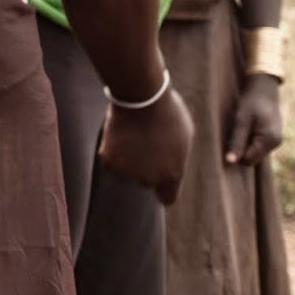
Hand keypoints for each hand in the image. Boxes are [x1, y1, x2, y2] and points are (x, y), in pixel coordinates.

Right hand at [99, 87, 194, 204]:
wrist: (142, 97)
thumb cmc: (168, 112)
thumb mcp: (184, 137)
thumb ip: (177, 157)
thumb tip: (171, 164)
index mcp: (173, 174)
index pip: (167, 198)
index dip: (163, 190)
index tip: (159, 186)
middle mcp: (151, 179)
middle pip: (147, 182)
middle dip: (146, 168)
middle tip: (146, 144)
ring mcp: (129, 172)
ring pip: (127, 171)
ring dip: (129, 158)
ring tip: (134, 134)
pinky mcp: (110, 162)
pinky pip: (111, 160)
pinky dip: (112, 150)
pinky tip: (120, 133)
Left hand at [225, 73, 282, 166]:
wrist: (264, 88)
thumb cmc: (251, 101)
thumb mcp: (241, 120)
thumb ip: (237, 141)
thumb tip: (230, 161)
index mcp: (269, 140)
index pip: (248, 160)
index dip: (236, 153)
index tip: (229, 139)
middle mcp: (275, 144)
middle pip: (252, 159)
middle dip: (241, 150)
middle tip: (234, 133)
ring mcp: (276, 142)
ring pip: (255, 154)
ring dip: (245, 145)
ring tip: (242, 128)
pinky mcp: (273, 138)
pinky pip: (258, 147)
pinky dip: (250, 141)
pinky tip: (248, 129)